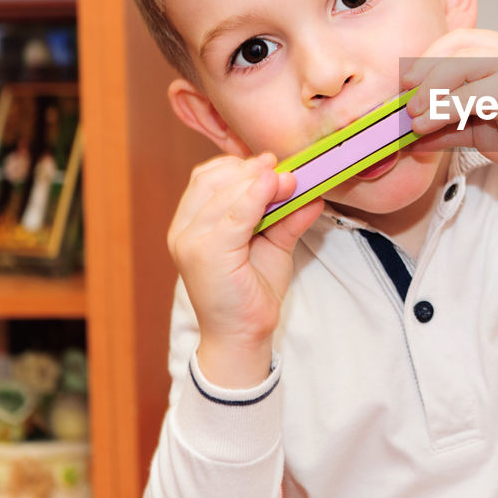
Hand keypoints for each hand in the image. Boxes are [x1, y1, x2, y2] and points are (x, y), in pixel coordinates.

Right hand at [167, 152, 322, 387]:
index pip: (207, 178)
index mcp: (191, 223)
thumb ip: (288, 216)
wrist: (242, 334)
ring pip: (224, 193)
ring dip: (259, 181)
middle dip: (252, 171)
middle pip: (213, 180)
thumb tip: (314, 190)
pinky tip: (278, 188)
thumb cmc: (253, 290)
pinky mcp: (205, 254)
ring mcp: (190, 242)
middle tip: (286, 171)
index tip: (273, 163)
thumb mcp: (273, 243)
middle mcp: (183, 230)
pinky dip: (257, 197)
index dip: (240, 165)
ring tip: (289, 181)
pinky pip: (233, 215)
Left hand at [400, 29, 497, 193]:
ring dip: (429, 95)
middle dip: (423, 75)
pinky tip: (428, 126)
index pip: (458, 40)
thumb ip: (447, 122)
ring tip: (414, 119)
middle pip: (456, 50)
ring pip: (459, 68)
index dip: (428, 58)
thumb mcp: (479, 126)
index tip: (407, 83)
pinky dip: (443, 110)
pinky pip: (470, 95)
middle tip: (405, 103)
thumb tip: (409, 129)